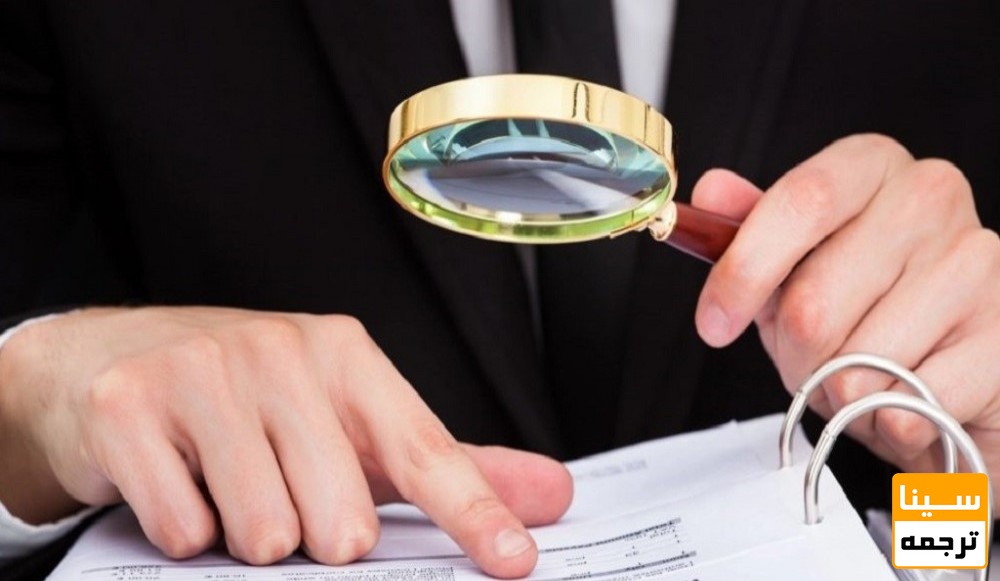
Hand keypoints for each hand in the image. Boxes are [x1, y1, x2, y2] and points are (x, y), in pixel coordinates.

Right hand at [0, 307, 571, 576]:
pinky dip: (186, 530)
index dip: (474, 512)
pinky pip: (184, 530)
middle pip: (341, 520)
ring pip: (264, 533)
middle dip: (318, 537)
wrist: (113, 357)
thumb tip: (548, 493)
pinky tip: (180, 483)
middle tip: (287, 495)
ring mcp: (204, 373)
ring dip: (251, 536)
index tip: (514, 561)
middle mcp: (282, 352)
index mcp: (348, 357)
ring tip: (230, 486)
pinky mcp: (131, 406)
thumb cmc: (250, 398)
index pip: (424, 450)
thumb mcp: (350, 421)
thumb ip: (446, 465)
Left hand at [691, 134, 999, 490]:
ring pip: (856, 362)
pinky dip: (887, 422)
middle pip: (814, 302)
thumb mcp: (797, 263)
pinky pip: (905, 404)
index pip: (800, 201)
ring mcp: (978, 263)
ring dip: (840, 392)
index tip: (714, 323)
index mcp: (873, 167)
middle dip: (795, 354)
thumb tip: (711, 191)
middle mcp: (931, 197)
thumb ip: (751, 229)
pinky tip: (904, 397)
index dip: (745, 271)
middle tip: (814, 359)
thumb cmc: (870, 306)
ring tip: (863, 375)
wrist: (958, 367)